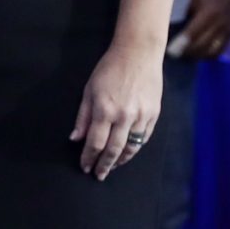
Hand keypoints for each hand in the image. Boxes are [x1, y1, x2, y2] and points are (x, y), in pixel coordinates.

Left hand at [72, 40, 162, 180]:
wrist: (138, 54)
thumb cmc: (109, 69)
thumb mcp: (89, 90)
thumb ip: (82, 117)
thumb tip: (75, 139)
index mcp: (105, 110)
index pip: (95, 143)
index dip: (89, 158)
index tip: (85, 167)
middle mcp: (124, 116)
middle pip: (113, 150)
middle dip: (104, 165)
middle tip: (98, 175)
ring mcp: (142, 115)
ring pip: (132, 147)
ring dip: (120, 160)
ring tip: (112, 166)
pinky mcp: (154, 113)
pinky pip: (144, 138)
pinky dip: (135, 148)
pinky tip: (127, 153)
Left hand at [172, 0, 229, 61]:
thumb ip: (181, 11)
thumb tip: (162, 25)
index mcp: (209, 13)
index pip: (194, 33)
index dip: (181, 43)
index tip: (169, 51)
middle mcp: (220, 24)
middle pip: (202, 45)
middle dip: (186, 52)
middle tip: (172, 55)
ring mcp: (227, 32)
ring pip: (210, 51)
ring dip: (195, 56)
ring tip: (181, 55)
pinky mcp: (229, 38)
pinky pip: (217, 53)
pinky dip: (205, 56)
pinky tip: (194, 55)